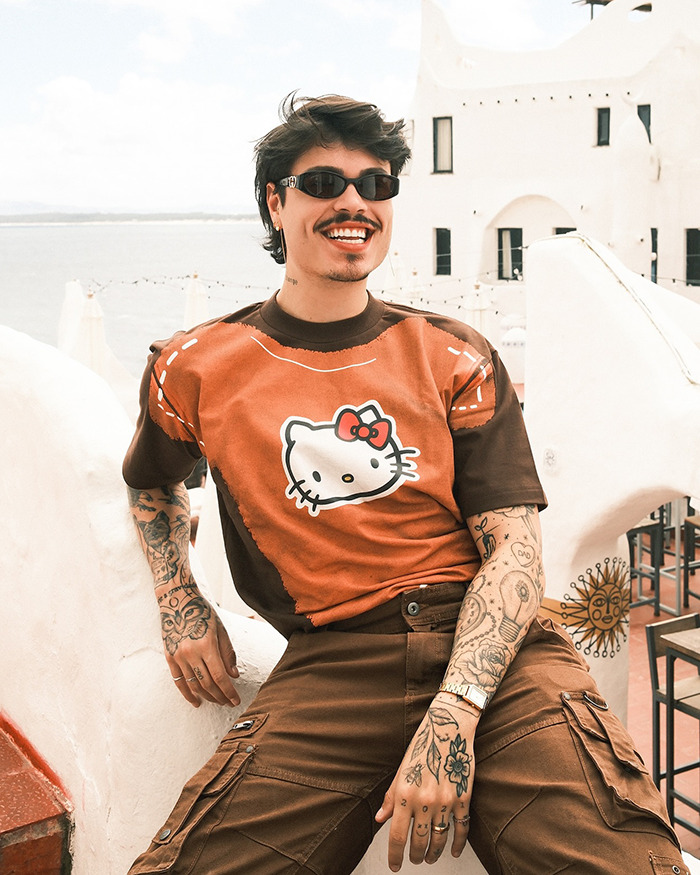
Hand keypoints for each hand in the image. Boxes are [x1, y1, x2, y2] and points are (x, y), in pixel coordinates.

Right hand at [160, 590, 239, 707]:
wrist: (178, 601)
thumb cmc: (203, 613)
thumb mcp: (221, 629)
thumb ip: (228, 653)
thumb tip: (234, 675)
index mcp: (207, 645)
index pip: (220, 676)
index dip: (228, 692)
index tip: (235, 700)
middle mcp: (191, 653)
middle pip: (207, 684)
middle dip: (220, 697)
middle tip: (228, 703)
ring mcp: (178, 656)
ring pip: (193, 685)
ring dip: (206, 697)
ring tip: (216, 702)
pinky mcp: (170, 657)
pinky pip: (178, 681)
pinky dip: (187, 694)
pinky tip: (196, 701)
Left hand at [375, 694, 477, 870]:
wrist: (448, 728)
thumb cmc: (422, 746)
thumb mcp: (401, 771)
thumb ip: (391, 798)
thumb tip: (380, 819)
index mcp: (405, 794)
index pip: (397, 836)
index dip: (394, 856)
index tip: (394, 866)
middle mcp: (425, 800)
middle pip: (418, 842)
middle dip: (414, 856)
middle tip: (413, 860)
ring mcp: (446, 801)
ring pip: (439, 839)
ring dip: (433, 853)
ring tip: (429, 857)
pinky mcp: (464, 798)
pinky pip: (461, 829)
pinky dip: (457, 844)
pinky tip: (453, 851)